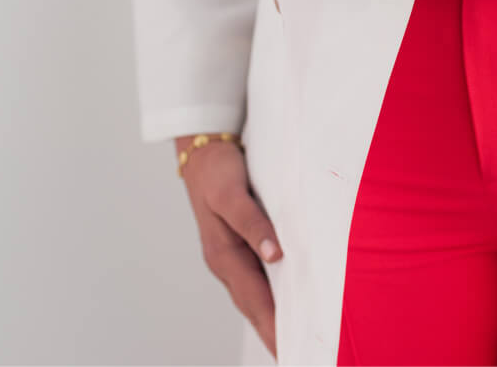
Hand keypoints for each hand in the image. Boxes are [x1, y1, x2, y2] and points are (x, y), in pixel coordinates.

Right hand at [175, 135, 282, 360]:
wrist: (202, 150)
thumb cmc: (218, 170)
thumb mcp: (232, 193)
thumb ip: (253, 223)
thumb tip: (275, 256)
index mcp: (223, 254)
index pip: (255, 299)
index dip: (273, 325)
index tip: (288, 349)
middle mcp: (225, 261)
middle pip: (253, 304)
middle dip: (272, 331)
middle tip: (294, 354)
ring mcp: (229, 254)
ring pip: (253, 293)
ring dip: (271, 316)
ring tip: (291, 338)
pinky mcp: (235, 243)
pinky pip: (255, 277)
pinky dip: (268, 294)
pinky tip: (282, 300)